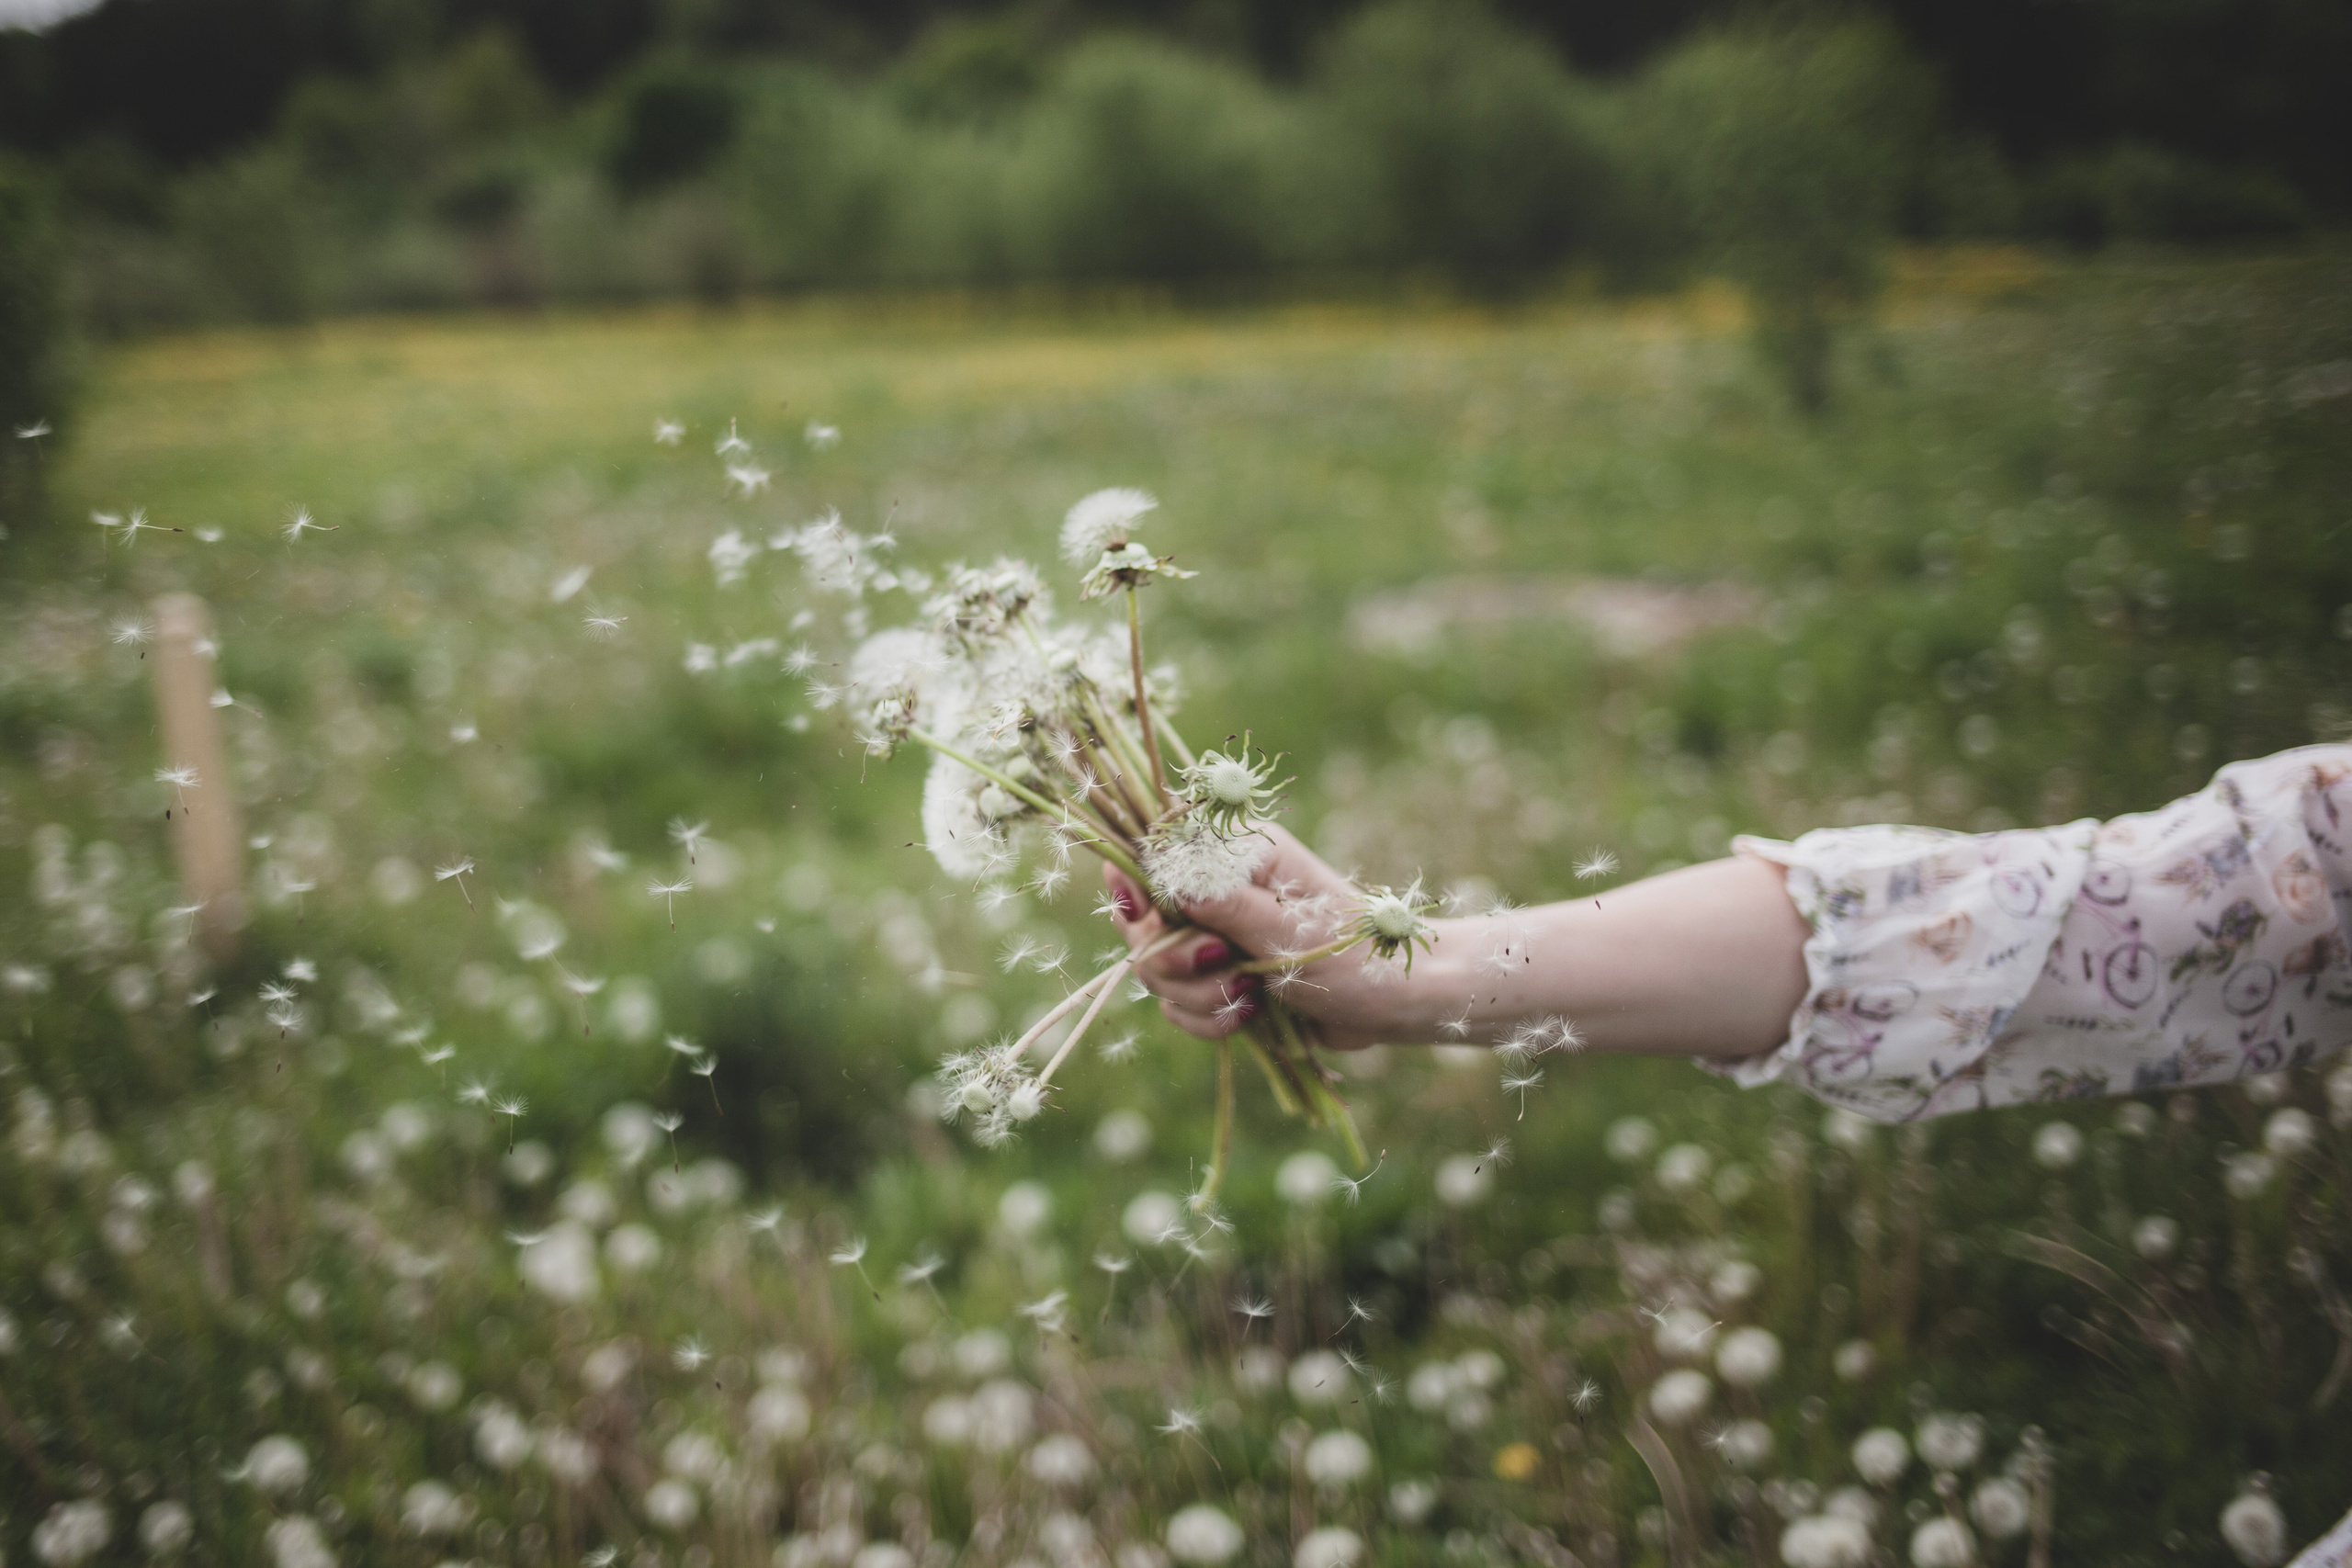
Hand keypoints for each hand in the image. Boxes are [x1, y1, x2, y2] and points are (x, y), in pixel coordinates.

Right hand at [1104, 823, 1410, 1048]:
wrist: (1391, 1005)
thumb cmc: (1353, 953)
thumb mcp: (1286, 928)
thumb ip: (1220, 902)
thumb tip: (1162, 873)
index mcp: (1236, 855)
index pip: (1155, 855)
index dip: (1135, 887)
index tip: (1141, 916)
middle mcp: (1218, 890)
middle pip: (1143, 923)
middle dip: (1173, 959)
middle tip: (1220, 964)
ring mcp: (1216, 937)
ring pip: (1158, 972)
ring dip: (1198, 996)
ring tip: (1251, 997)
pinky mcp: (1220, 980)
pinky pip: (1179, 1005)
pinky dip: (1207, 1019)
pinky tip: (1249, 1017)